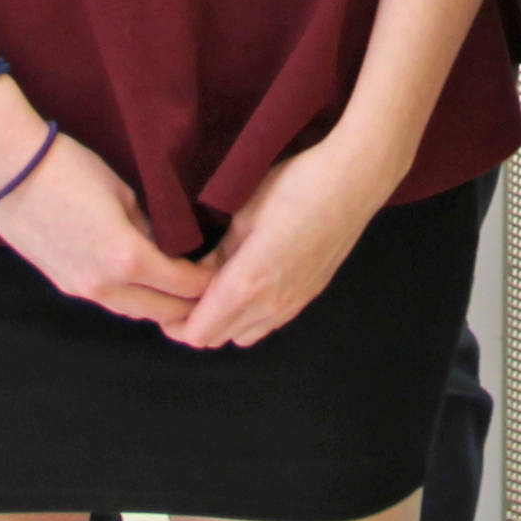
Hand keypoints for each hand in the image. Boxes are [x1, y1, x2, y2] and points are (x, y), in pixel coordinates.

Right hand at [0, 123, 210, 326]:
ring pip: (133, 311)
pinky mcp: (64, 284)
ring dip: (161, 307)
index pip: (182, 286)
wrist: (7, 173)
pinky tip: (148, 285)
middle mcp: (104, 286)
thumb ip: (149, 225)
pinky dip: (134, 299)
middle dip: (190, 305)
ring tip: (185, 294)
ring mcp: (81, 290)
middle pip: (161, 311)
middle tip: (214, 292)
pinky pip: (110, 302)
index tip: (227, 276)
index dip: (208, 284)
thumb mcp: (123, 192)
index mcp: (127, 259)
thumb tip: (165, 245)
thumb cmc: (69, 169)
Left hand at [173, 130, 398, 349]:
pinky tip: (248, 284)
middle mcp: (270, 307)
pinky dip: (248, 316)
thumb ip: (216, 254)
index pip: (197, 333)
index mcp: (246, 286)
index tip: (165, 295)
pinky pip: (268, 324)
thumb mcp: (243, 214)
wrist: (354, 181)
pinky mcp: (309, 297)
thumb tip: (196, 276)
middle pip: (216, 339)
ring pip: (243, 335)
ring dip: (223, 321)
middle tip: (183, 289)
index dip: (174, 321)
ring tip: (214, 287)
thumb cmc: (294, 187)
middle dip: (194, 321)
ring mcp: (293, 305)